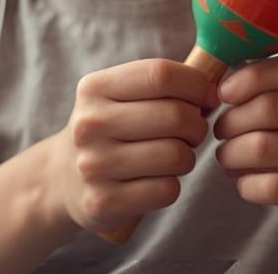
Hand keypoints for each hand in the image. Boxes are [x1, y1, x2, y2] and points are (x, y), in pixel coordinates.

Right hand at [51, 59, 217, 232]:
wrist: (64, 178)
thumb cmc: (112, 130)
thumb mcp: (122, 95)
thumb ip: (164, 84)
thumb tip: (213, 89)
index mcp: (95, 88)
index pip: (161, 74)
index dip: (196, 84)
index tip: (206, 97)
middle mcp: (90, 124)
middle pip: (176, 116)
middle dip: (197, 125)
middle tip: (191, 131)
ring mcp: (93, 165)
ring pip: (177, 156)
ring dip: (187, 157)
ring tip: (172, 156)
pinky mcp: (102, 202)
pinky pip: (167, 190)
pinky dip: (172, 185)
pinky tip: (156, 180)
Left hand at [214, 54, 277, 241]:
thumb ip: (259, 81)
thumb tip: (221, 87)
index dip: (247, 79)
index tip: (224, 94)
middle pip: (269, 108)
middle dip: (230, 120)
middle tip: (221, 131)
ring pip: (262, 147)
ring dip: (230, 153)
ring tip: (227, 155)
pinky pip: (268, 186)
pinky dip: (245, 183)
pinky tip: (245, 180)